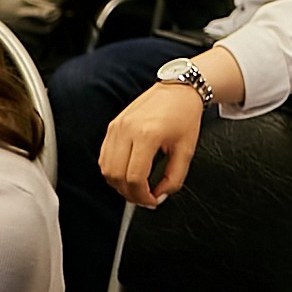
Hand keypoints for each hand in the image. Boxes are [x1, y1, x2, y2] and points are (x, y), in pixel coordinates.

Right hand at [98, 83, 208, 206]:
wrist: (179, 90)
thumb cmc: (185, 116)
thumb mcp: (187, 150)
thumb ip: (174, 178)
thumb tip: (159, 196)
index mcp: (147, 135)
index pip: (135, 178)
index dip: (142, 196)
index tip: (152, 201)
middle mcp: (127, 130)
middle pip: (116, 176)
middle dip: (129, 194)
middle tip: (144, 198)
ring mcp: (117, 127)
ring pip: (106, 168)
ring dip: (118, 184)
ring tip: (136, 188)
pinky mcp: (113, 126)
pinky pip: (104, 156)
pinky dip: (113, 170)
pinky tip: (127, 173)